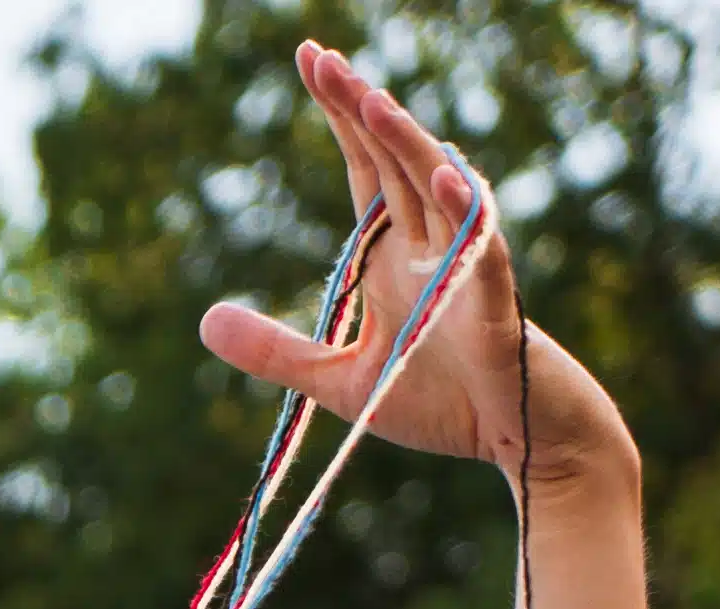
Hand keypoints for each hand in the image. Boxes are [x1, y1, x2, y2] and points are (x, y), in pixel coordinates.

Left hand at [199, 41, 637, 507]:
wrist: (514, 440)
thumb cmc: (440, 402)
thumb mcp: (339, 383)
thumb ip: (278, 352)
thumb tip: (205, 321)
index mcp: (395, 256)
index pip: (364, 169)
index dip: (339, 116)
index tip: (310, 61)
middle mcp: (431, 246)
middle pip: (392, 162)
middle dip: (358, 110)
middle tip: (319, 58)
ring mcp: (464, 269)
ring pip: (435, 189)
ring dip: (404, 144)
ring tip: (369, 101)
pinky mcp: (493, 305)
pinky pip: (480, 250)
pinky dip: (461, 212)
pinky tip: (441, 174)